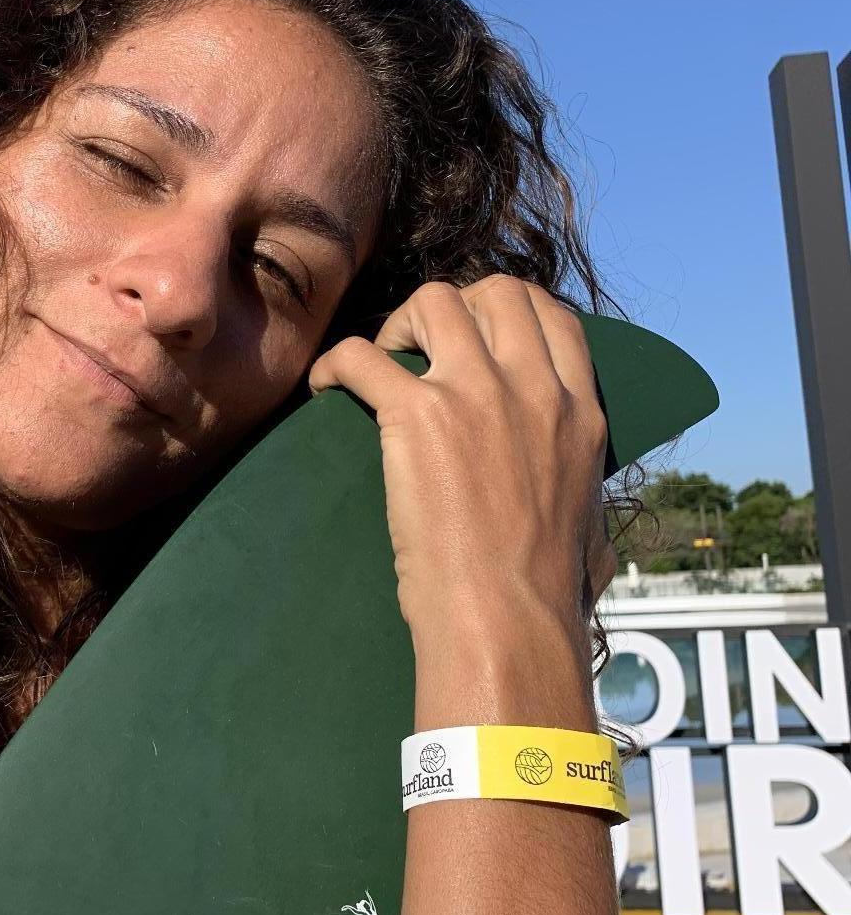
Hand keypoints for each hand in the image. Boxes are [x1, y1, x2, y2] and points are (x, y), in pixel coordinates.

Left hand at [307, 276, 616, 646]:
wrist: (507, 623)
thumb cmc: (544, 595)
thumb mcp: (588, 519)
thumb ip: (577, 488)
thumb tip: (584, 523)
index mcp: (579, 413)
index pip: (556, 317)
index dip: (510, 311)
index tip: (477, 333)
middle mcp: (534, 390)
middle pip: (498, 291)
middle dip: (456, 305)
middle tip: (423, 348)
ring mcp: (477, 395)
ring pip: (434, 300)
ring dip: (400, 323)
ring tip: (380, 363)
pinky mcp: (418, 416)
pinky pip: (360, 355)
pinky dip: (334, 362)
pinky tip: (325, 387)